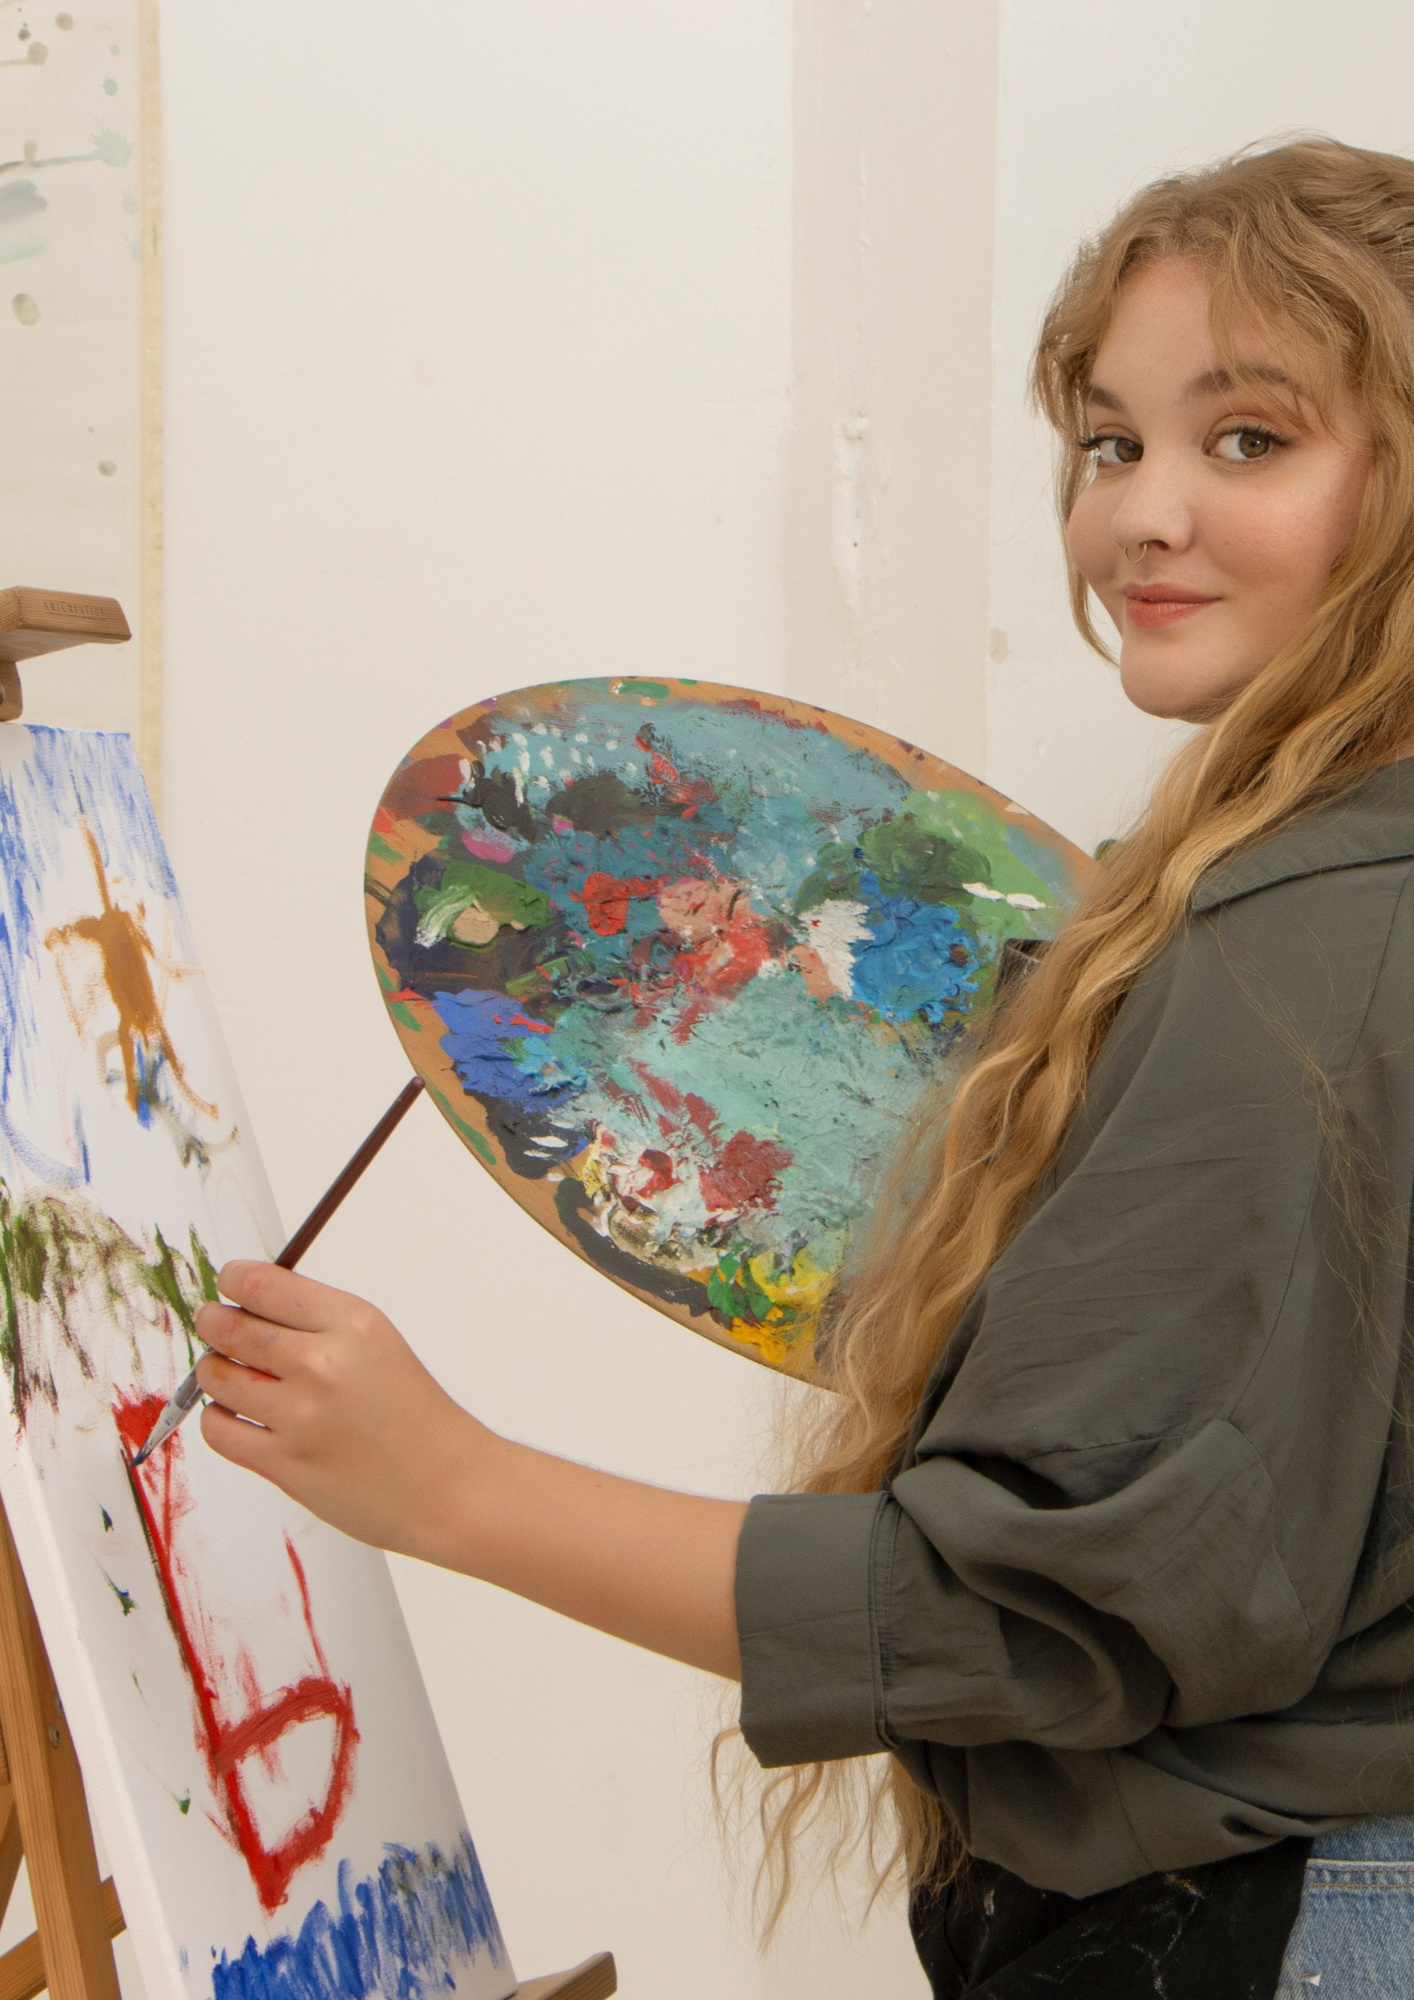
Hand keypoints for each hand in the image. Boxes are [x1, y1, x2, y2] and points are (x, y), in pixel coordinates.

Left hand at [195, 1262, 492, 1564]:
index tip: (228, 1283)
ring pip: (216, 1377)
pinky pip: (217, 1429)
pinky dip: (216, 1418)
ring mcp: (300, 1416)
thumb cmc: (417, 1417)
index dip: (233, 1280)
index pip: (262, 1285)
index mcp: (353, 1323)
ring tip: (228, 1373)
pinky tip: (234, 1414)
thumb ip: (319, 1322)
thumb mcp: (379, 1344)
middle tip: (213, 1322)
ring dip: (214, 1371)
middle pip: (229, 1328)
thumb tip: (251, 1304)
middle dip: (213, 1322)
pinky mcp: (283, 1463)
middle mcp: (323, 1364)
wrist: (450, 1486)